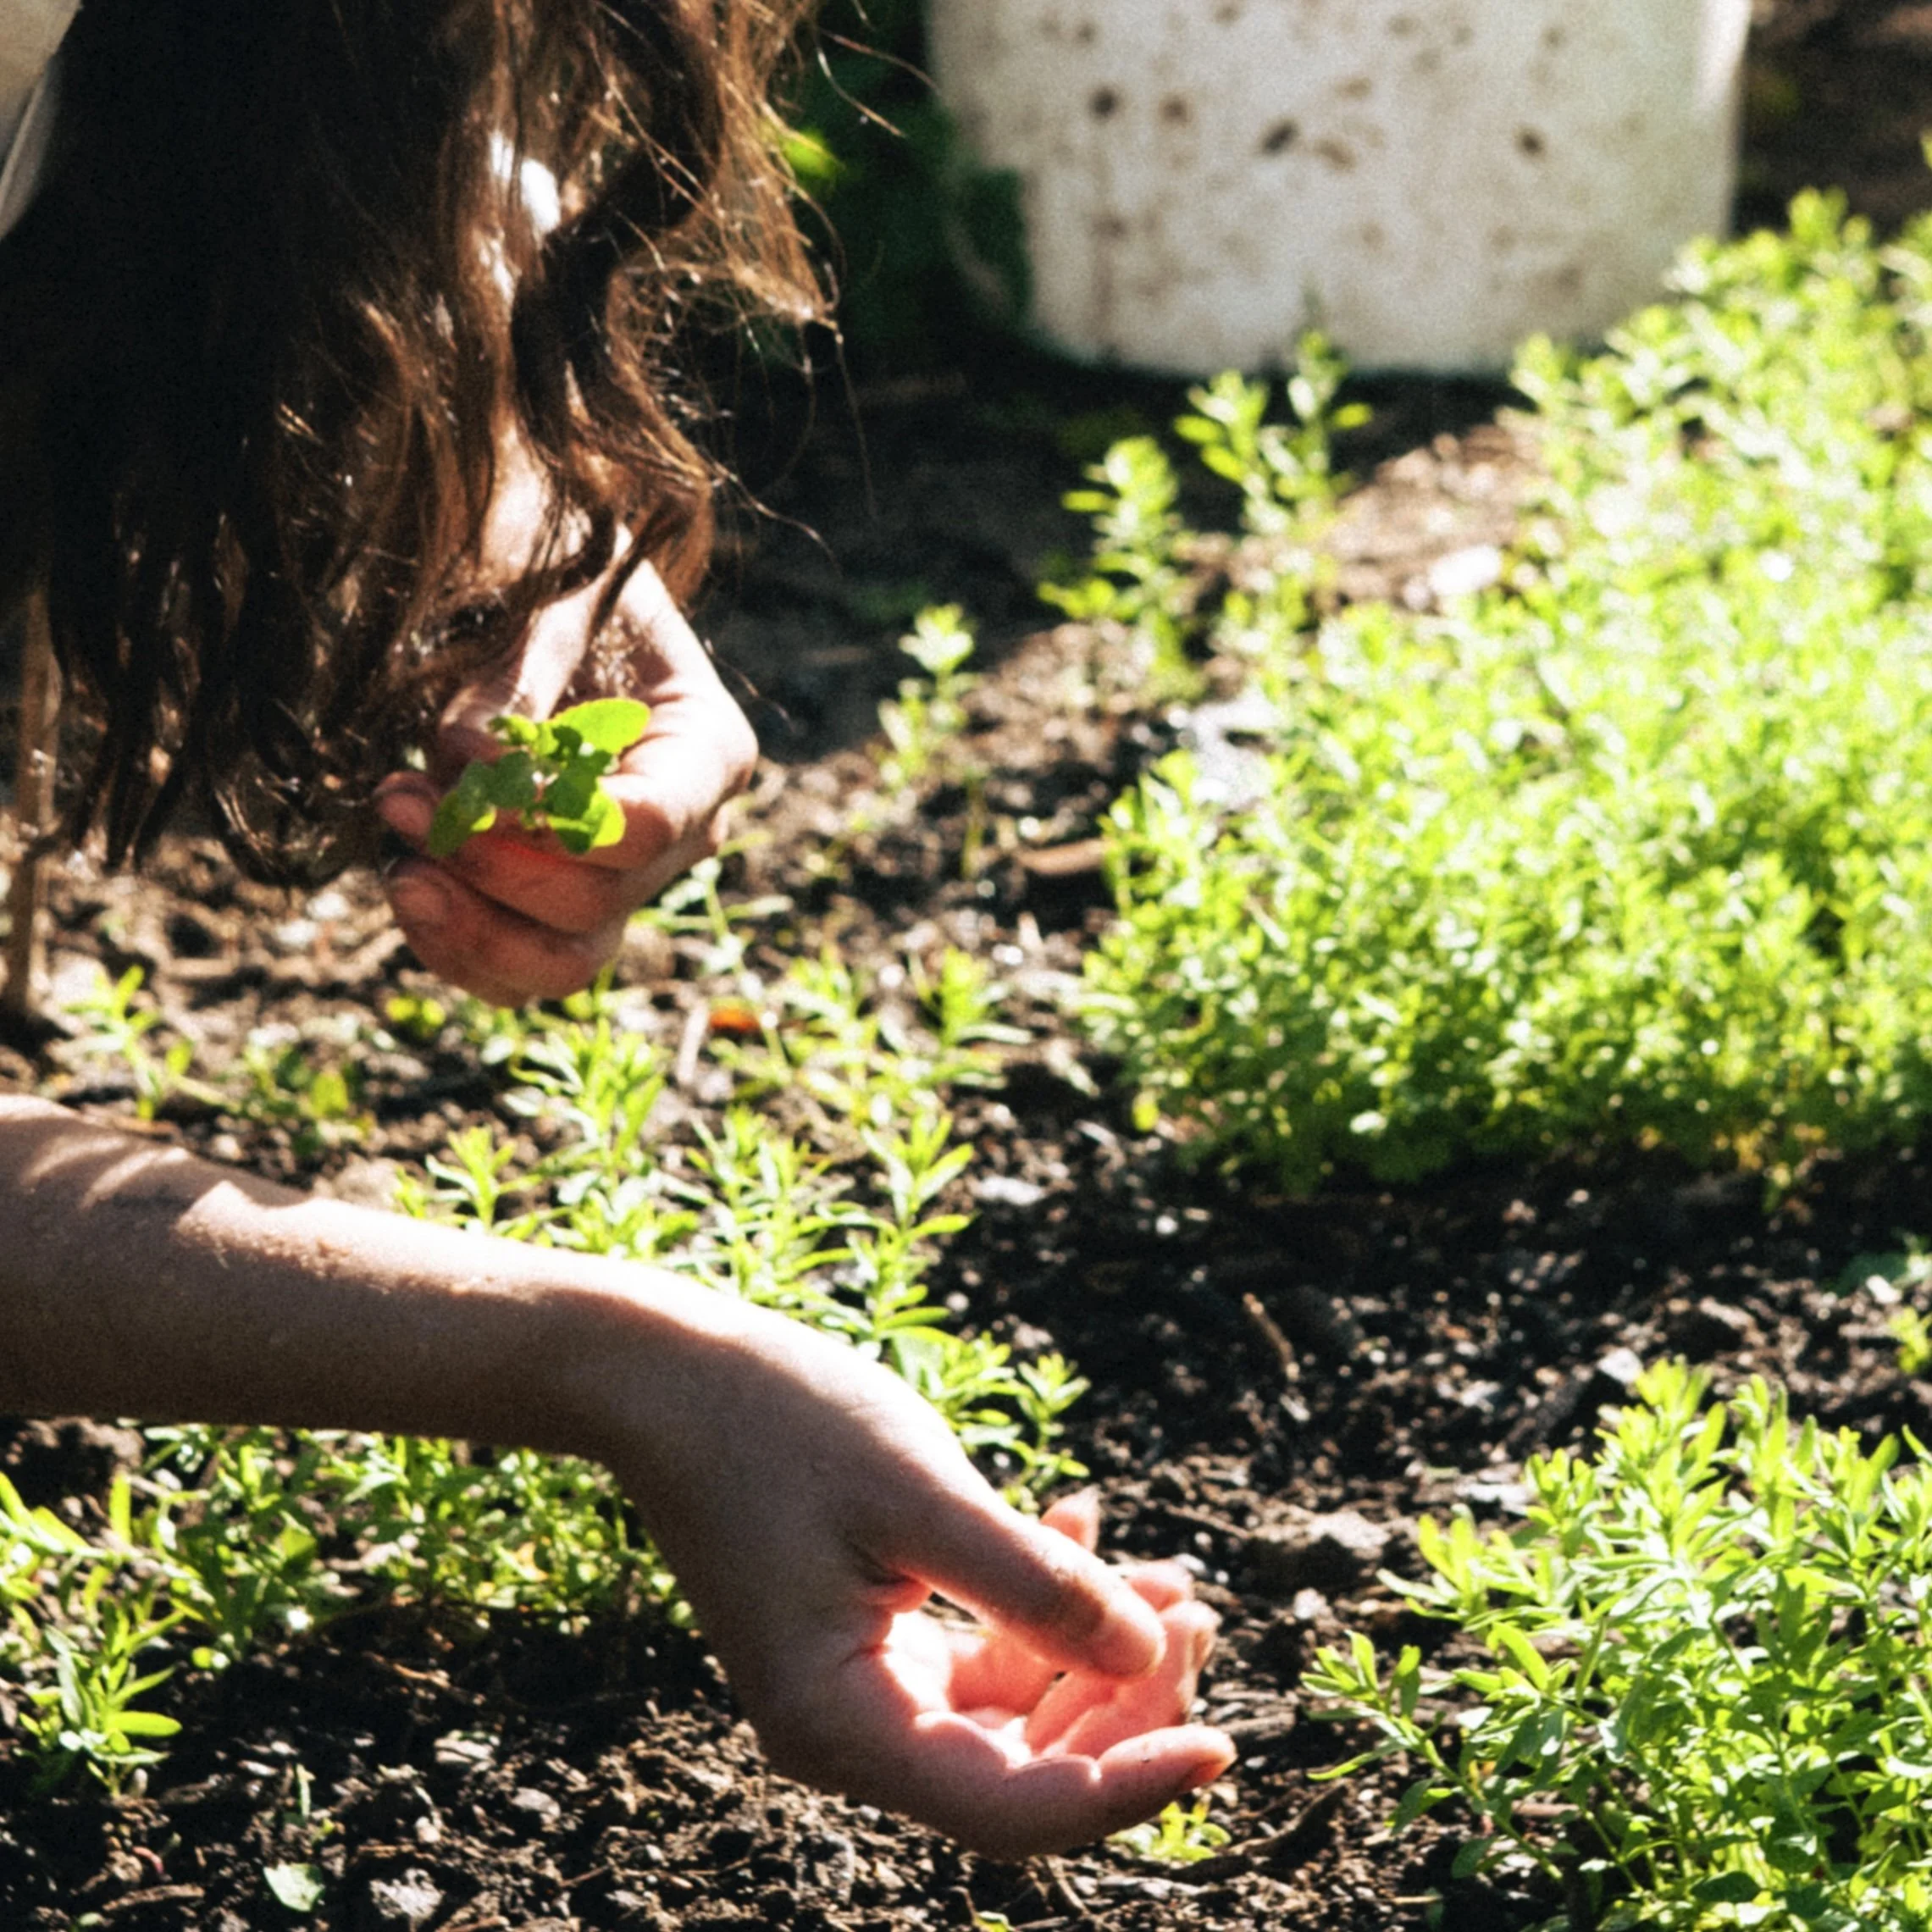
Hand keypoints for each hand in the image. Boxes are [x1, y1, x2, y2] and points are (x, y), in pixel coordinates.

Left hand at [373, 560, 756, 1005]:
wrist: (513, 573)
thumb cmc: (539, 567)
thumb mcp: (535, 600)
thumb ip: (512, 690)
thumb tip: (473, 776)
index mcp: (705, 747)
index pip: (651, 823)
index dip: (552, 823)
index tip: (457, 781)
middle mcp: (683, 831)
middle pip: (598, 900)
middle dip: (489, 862)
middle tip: (397, 795)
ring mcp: (625, 880)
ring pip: (564, 960)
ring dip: (470, 924)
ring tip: (400, 862)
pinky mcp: (560, 910)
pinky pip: (517, 973)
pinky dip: (457, 949)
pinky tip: (409, 884)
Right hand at [597, 1286, 1234, 1857]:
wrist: (670, 1374)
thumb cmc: (779, 1424)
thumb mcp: (921, 1497)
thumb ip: (1036, 1587)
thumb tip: (1150, 1659)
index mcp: (841, 1726)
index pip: (1014, 1809)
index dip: (1128, 1789)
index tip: (1225, 1742)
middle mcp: (850, 1731)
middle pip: (1025, 1767)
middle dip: (1126, 1702)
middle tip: (1196, 1610)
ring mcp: (861, 1685)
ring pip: (1017, 1710)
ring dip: (1099, 1647)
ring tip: (1173, 1574)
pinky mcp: (871, 1635)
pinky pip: (984, 1649)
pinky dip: (1042, 1600)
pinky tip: (1084, 1521)